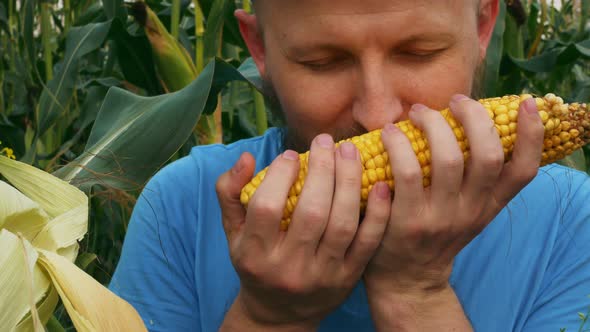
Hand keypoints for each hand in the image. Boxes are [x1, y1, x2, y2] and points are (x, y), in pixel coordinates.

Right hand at [216, 134, 390, 329]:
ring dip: (349, 182)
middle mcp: (289, 267)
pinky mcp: (348, 279)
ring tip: (349, 152)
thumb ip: (231, 192)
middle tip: (327, 141)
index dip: (281, 175)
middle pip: (311, 212)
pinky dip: (377, 213)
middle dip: (322, 170)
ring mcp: (322, 275)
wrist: (280, 315)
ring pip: (341, 224)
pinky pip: (367, 243)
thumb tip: (248, 157)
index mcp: (255, 254)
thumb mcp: (232, 232)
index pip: (267, 208)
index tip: (291, 154)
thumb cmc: (255, 263)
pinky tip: (380, 184)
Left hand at [364, 94, 543, 299]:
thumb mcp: (465, 211)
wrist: (406, 278)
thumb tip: (470, 121)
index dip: (532, 135)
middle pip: (486, 156)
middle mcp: (470, 212)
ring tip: (415, 112)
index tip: (526, 104)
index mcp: (489, 206)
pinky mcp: (408, 223)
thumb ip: (474, 178)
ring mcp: (440, 218)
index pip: (524, 171)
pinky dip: (398, 146)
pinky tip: (389, 134)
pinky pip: (406, 174)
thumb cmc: (433, 232)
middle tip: (454, 101)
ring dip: (431, 125)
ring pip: (446, 159)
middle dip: (473, 118)